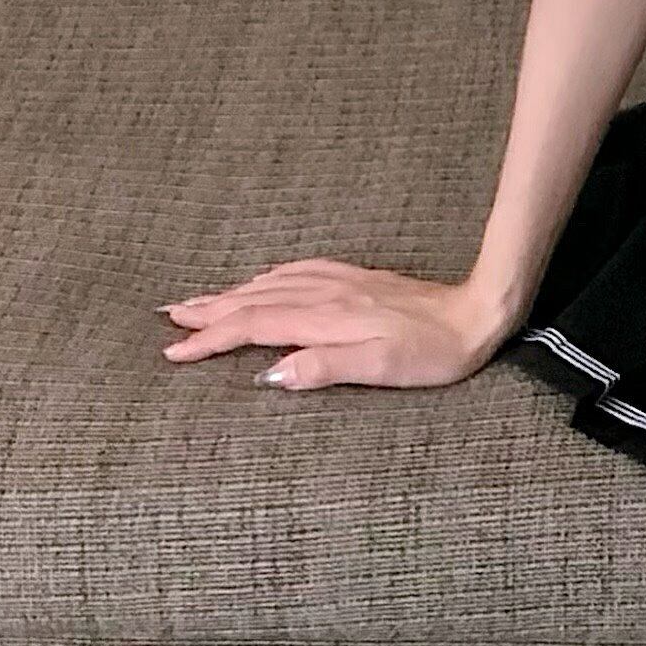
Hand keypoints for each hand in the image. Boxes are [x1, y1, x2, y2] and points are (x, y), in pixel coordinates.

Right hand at [159, 260, 513, 389]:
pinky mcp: (357, 278)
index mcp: (326, 319)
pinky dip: (267, 277)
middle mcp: (326, 294)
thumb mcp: (382, 369)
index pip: (253, 326)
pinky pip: (297, 271)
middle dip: (208, 311)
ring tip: (197, 301)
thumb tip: (269, 374)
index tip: (175, 352)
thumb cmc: (435, 352)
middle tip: (168, 319)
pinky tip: (260, 279)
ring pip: (270, 283)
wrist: (478, 311)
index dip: (211, 340)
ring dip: (230, 293)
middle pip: (253, 300)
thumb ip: (324, 368)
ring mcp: (341, 282)